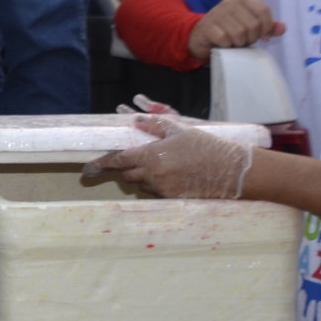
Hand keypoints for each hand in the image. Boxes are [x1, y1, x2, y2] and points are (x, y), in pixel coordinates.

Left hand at [87, 116, 255, 199]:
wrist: (232, 170)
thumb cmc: (206, 146)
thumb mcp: (180, 130)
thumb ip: (155, 126)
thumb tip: (135, 120)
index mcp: (153, 155)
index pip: (119, 160)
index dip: (102, 164)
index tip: (88, 169)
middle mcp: (154, 175)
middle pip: (127, 175)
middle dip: (127, 168)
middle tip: (139, 160)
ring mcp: (163, 189)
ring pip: (141, 185)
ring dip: (143, 177)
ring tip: (164, 166)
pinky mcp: (172, 200)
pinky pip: (155, 193)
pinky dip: (157, 186)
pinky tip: (173, 177)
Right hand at [187, 0, 285, 59]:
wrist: (201, 37)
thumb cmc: (228, 30)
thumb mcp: (249, 26)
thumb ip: (267, 26)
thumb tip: (283, 28)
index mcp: (242, 0)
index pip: (263, 10)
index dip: (267, 27)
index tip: (263, 38)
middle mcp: (229, 3)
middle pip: (253, 25)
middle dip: (251, 38)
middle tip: (244, 41)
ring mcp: (217, 13)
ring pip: (240, 34)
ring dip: (239, 44)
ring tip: (233, 43)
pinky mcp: (207, 26)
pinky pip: (225, 39)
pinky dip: (227, 46)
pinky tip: (223, 45)